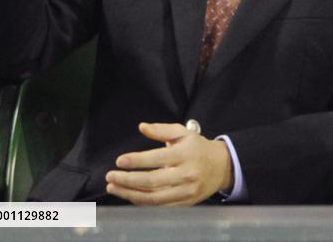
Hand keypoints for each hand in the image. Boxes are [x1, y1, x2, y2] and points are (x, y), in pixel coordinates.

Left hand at [105, 122, 232, 205]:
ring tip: (114, 187)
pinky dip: (141, 202)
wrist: (221, 167)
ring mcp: (186, 191)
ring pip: (153, 197)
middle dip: (128, 180)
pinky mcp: (185, 203)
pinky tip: (129, 195)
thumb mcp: (183, 133)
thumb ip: (162, 130)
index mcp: (186, 154)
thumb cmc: (198, 148)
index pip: (158, 159)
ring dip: (130, 194)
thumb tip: (142, 127)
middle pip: (152, 181)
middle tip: (111, 176)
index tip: (120, 160)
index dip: (137, 161)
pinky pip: (159, 206)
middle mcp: (186, 174)